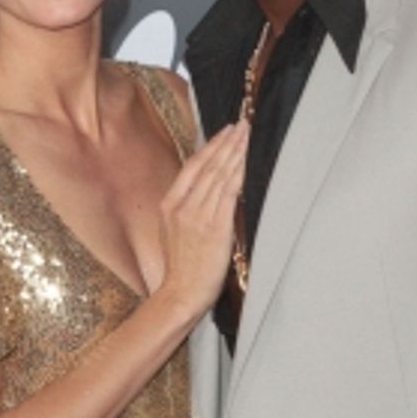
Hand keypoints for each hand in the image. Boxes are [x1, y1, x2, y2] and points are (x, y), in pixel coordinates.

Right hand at [156, 122, 247, 316]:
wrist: (181, 293)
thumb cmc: (181, 268)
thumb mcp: (173, 232)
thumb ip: (187, 209)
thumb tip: (207, 190)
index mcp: (169, 204)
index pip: (192, 166)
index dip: (210, 146)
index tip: (225, 132)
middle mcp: (182, 205)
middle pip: (208, 165)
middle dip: (227, 142)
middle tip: (242, 124)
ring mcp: (198, 215)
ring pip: (219, 175)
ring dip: (235, 152)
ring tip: (247, 135)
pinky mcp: (214, 227)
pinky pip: (228, 193)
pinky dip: (238, 174)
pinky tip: (246, 161)